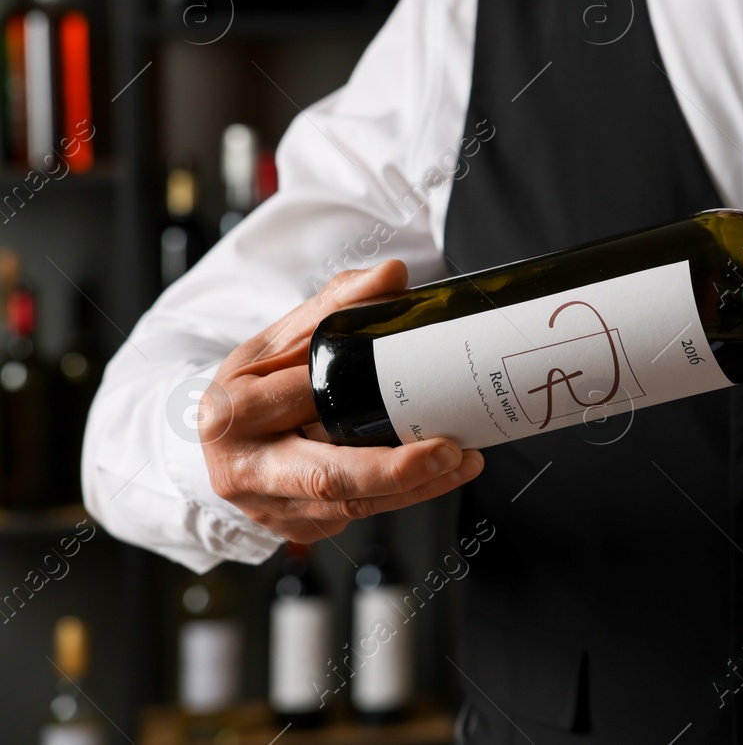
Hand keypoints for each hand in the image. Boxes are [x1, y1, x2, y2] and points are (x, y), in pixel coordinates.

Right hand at [198, 261, 484, 544]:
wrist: (220, 435)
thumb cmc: (254, 383)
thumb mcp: (282, 336)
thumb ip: (338, 302)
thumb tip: (394, 274)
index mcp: (231, 411)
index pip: (302, 397)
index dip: (355, 392)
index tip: (410, 382)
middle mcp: (243, 467)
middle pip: (326, 475)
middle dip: (393, 469)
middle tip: (450, 450)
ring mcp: (267, 506)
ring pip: (351, 503)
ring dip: (414, 488)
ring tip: (462, 461)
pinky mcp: (294, 527)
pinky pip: (356, 515)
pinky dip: (399, 498)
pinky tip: (436, 476)